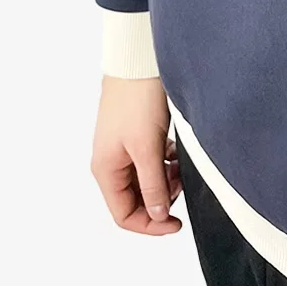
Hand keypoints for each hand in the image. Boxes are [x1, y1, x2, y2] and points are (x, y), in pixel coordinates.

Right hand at [91, 75, 182, 234]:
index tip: (177, 223)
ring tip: (179, 164)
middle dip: (161, 198)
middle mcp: (110, 162)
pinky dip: (165, 163)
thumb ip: (153, 186)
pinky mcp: (134, 135)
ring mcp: (121, 147)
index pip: (124, 215)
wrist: (137, 61)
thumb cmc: (136, 100)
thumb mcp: (148, 149)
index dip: (151, 225)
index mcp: (105, 169)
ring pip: (145, 180)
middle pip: (135, 199)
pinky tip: (175, 150)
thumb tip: (158, 217)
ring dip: (165, 180)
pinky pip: (150, 161)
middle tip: (180, 183)